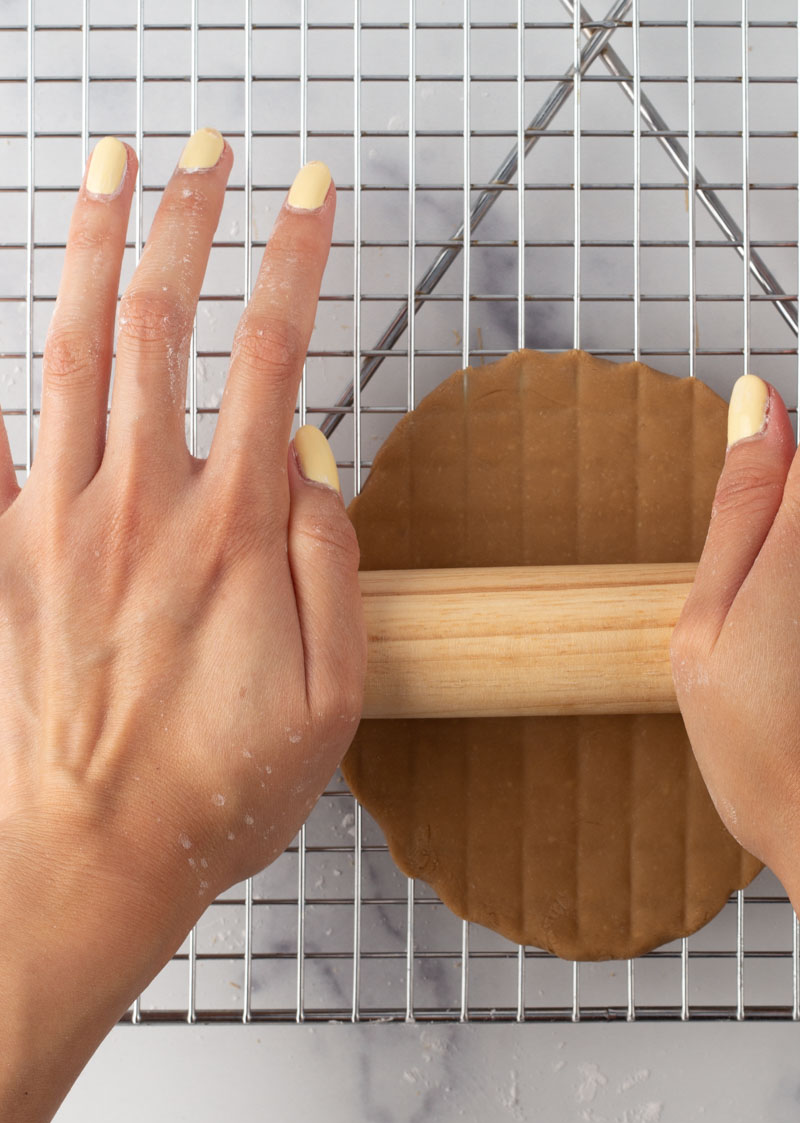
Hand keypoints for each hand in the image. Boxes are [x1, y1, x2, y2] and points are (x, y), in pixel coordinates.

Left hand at [0, 131, 363, 1122]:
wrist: (94, 859)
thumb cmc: (222, 787)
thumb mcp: (334, 695)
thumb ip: (331, 564)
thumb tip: (315, 459)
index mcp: (233, 533)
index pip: (273, 355)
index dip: (296, 261)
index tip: (313, 196)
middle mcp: (140, 504)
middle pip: (160, 323)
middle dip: (188, 221)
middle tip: (210, 154)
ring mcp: (56, 522)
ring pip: (68, 350)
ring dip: (89, 247)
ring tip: (107, 171)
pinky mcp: (2, 555)